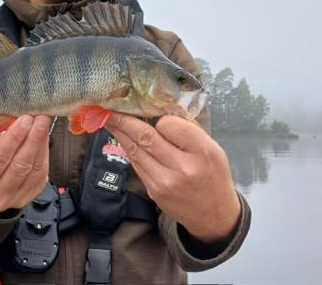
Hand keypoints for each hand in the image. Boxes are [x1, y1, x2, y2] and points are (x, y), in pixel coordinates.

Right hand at [0, 114, 50, 212]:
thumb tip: (13, 115)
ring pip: (33, 170)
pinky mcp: (29, 198)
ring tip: (44, 124)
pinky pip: (41, 175)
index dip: (13, 138)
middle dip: (33, 138)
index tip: (25, 119)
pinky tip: (44, 139)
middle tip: (40, 118)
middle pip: (19, 165)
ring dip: (41, 144)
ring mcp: (14, 199)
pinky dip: (45, 154)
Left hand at [105, 114, 240, 242]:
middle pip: (146, 137)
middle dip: (123, 120)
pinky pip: (137, 164)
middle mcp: (183, 167)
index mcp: (202, 151)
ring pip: (136, 151)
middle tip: (108, 108)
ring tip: (109, 119)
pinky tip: (124, 139)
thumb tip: (162, 112)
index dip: (159, 118)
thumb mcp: (213, 148)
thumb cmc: (213, 175)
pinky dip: (129, 149)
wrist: (213, 215)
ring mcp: (165, 181)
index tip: (157, 116)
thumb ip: (190, 130)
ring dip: (119, 133)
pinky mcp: (154, 191)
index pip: (169, 124)